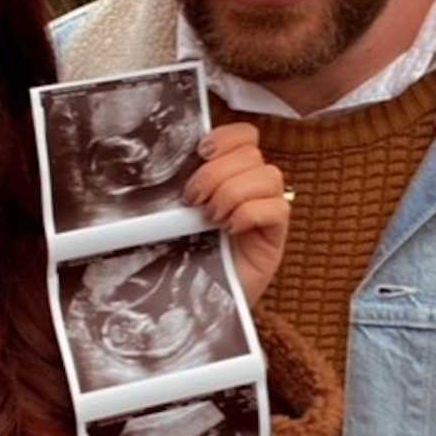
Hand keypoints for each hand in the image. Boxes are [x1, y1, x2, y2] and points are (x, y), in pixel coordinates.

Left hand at [183, 123, 289, 307]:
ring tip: (211, 218)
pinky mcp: (277, 235)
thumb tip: (158, 162)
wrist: (196, 300)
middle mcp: (254, 187)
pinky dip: (250, 214)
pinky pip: (277, 208)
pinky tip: (230, 230)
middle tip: (194, 201)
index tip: (200, 153)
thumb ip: (183, 185)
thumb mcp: (178, 212)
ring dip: (233, 193)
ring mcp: (269, 210)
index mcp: (231, 173)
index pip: (246, 135)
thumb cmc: (185, 254)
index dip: (226, 136)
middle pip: (252, 154)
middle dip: (216, 173)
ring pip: (268, 175)